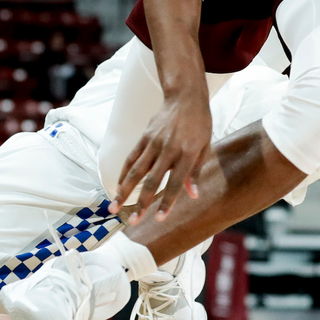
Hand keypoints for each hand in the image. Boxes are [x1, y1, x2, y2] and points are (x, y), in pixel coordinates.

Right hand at [114, 89, 211, 221]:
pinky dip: (123, 173)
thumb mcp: (204, 147)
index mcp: (187, 154)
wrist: (185, 98)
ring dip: (125, 191)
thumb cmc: (199, 125)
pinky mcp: (144, 137)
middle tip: (132, 221)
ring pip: (136, 171)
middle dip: (141, 203)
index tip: (159, 219)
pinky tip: (118, 187)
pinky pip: (132, 158)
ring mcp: (154, 143)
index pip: (175, 183)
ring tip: (114, 206)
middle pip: (152, 181)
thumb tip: (193, 195)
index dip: (167, 202)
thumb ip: (195, 172)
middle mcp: (169, 150)